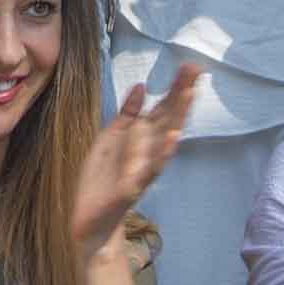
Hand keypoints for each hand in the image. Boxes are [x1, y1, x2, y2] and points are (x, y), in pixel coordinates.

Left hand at [72, 64, 199, 255]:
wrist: (88, 218)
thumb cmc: (101, 178)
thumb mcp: (111, 138)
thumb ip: (127, 114)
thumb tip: (142, 85)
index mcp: (142, 138)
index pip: (163, 108)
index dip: (176, 88)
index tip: (190, 66)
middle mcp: (149, 150)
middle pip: (169, 118)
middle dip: (181, 94)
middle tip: (195, 69)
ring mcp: (144, 168)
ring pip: (164, 140)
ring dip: (177, 117)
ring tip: (189, 94)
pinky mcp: (134, 186)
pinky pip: (150, 168)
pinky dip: (162, 153)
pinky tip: (173, 137)